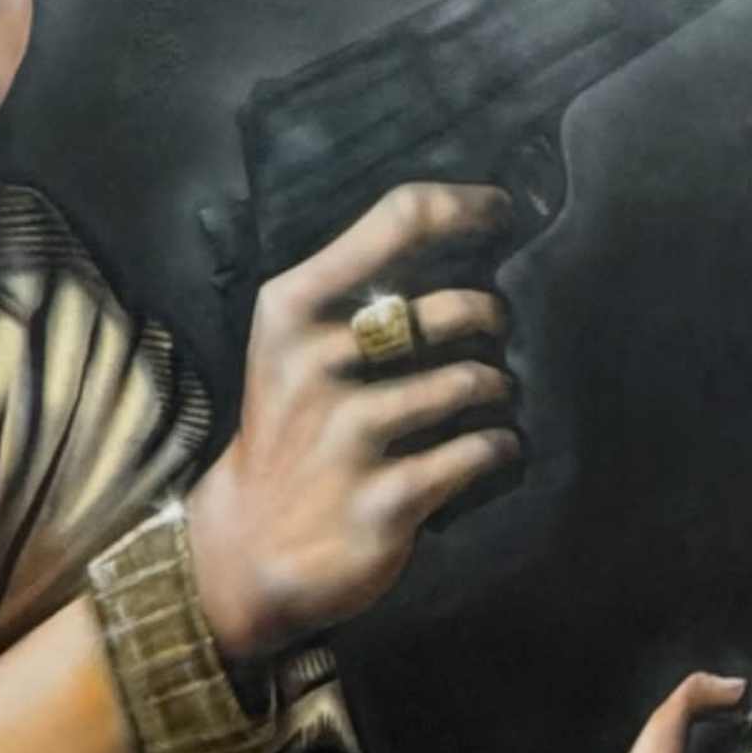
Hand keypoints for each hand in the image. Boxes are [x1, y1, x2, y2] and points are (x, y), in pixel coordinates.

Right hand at [181, 180, 519, 666]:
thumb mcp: (289, 341)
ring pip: (473, 382)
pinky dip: (498, 445)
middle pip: (456, 308)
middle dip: (492, 318)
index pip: (400, 220)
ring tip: (491, 394)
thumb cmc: (289, 426)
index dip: (467, 206)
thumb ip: (354, 284)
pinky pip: (477, 451)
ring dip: (499, 387)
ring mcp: (349, 435)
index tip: (503, 211)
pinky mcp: (385, 500)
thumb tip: (456, 226)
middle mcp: (316, 364)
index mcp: (291, 307)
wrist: (248, 546)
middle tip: (492, 332)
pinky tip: (493, 446)